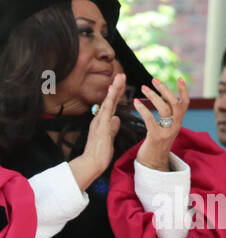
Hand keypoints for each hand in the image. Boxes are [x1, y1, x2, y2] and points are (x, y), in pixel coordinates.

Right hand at [67, 73, 123, 188]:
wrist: (92, 163)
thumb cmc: (100, 152)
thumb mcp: (109, 137)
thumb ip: (112, 127)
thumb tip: (117, 119)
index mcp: (102, 121)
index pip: (111, 105)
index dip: (116, 94)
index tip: (121, 83)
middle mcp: (99, 119)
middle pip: (109, 100)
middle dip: (116, 87)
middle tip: (122, 74)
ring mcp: (99, 122)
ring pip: (108, 102)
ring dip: (114, 89)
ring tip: (120, 78)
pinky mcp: (101, 127)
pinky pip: (106, 112)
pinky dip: (110, 102)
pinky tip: (114, 93)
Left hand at [134, 77, 188, 170]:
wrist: (153, 164)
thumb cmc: (155, 143)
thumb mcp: (165, 127)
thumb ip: (167, 115)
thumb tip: (164, 99)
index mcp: (178, 123)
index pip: (185, 104)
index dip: (183, 91)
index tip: (179, 78)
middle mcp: (175, 126)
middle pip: (176, 104)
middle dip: (165, 90)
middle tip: (153, 80)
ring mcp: (167, 132)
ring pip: (165, 110)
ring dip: (154, 96)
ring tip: (143, 88)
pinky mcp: (156, 137)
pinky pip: (151, 120)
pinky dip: (143, 109)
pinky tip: (136, 102)